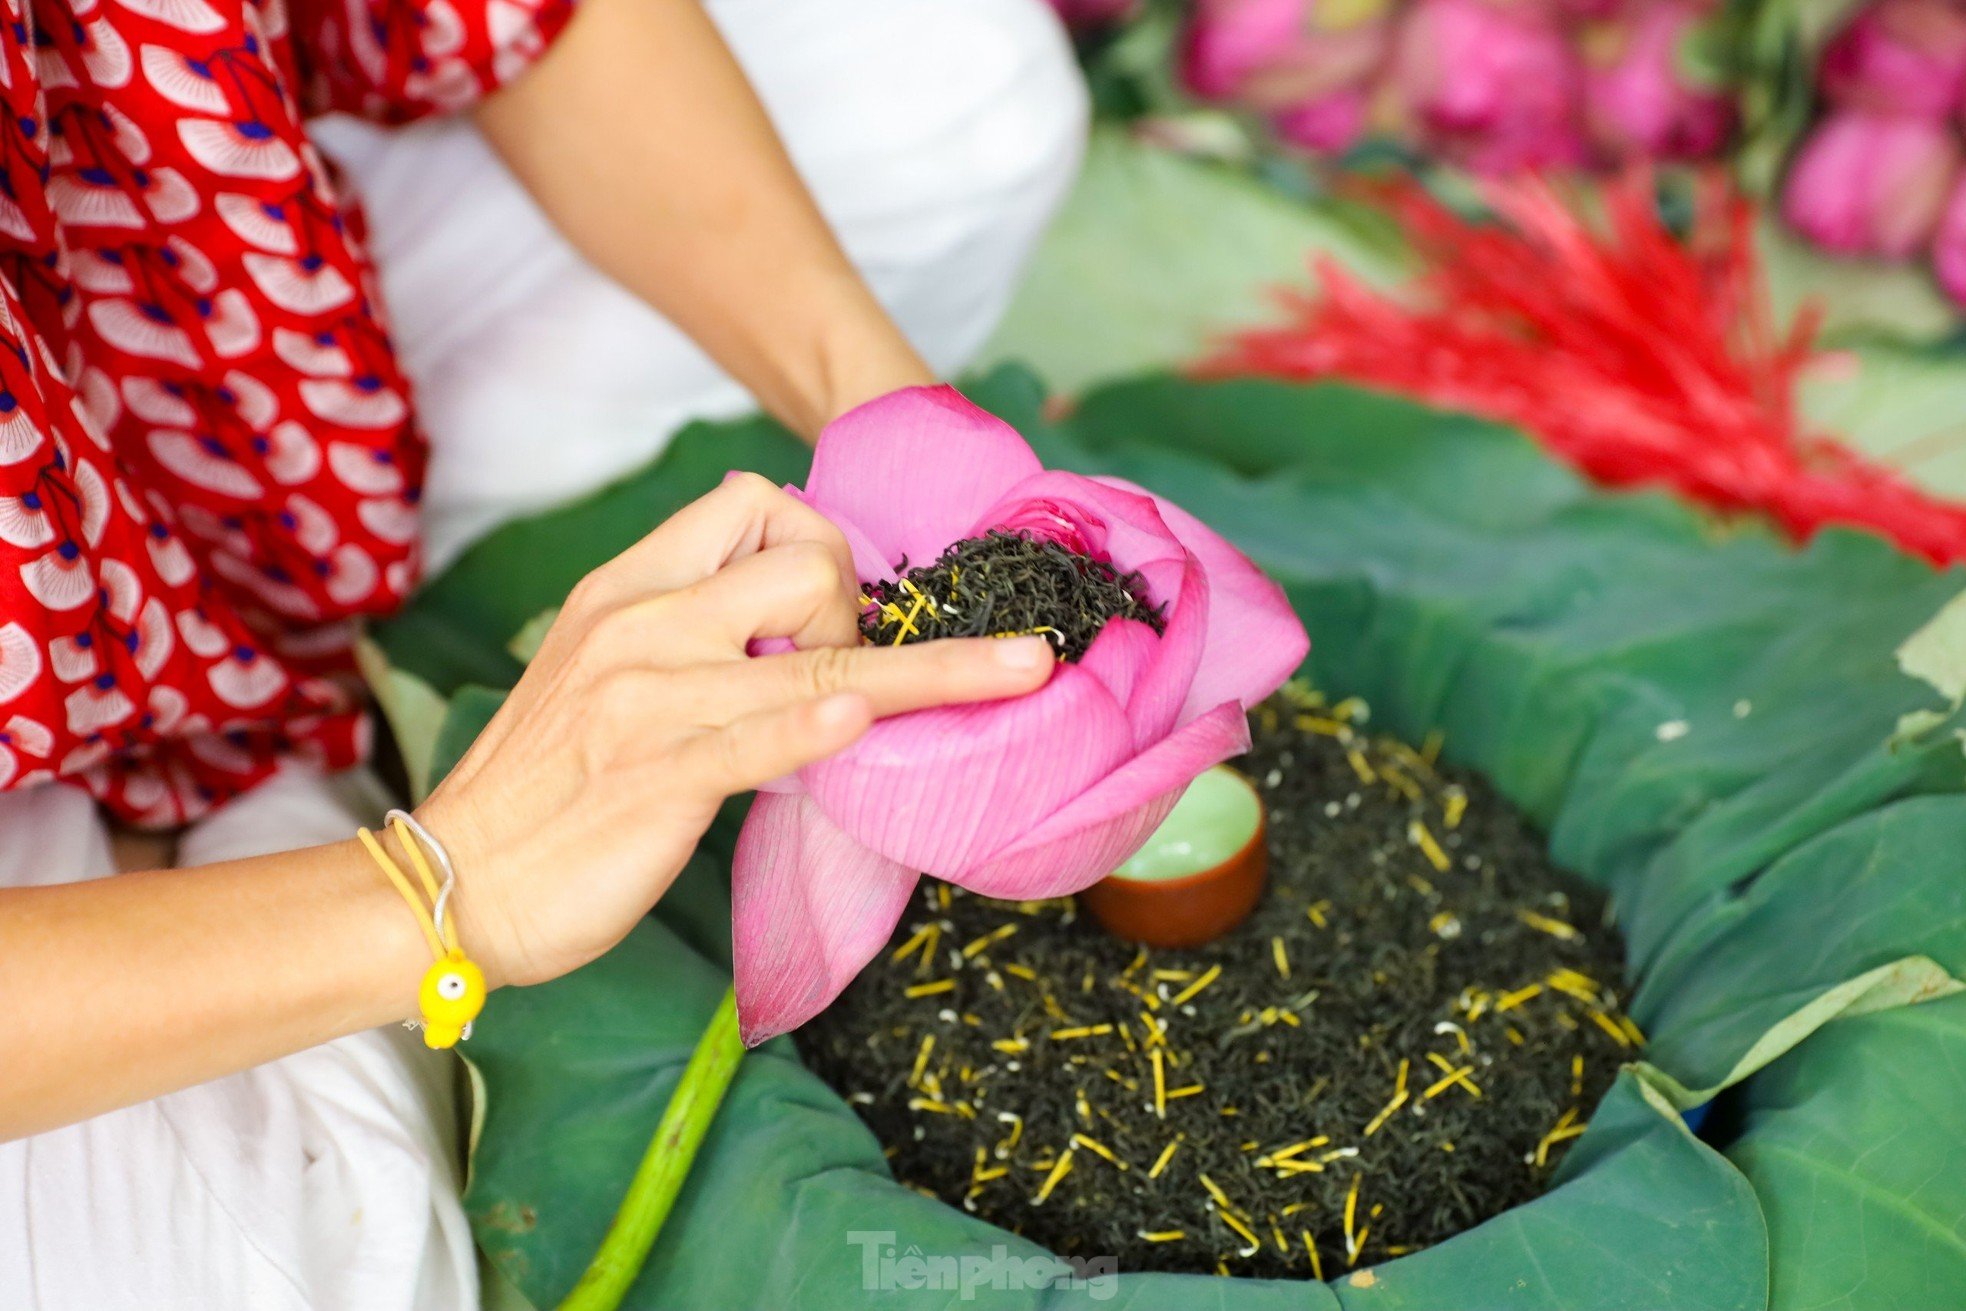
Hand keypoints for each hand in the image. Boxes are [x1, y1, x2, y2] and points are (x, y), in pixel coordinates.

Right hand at [417, 474, 1053, 987]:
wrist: (454, 881)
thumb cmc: (544, 786)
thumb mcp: (600, 673)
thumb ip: (684, 629)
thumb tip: (791, 617)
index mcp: (628, 589)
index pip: (749, 500)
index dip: (817, 536)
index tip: (837, 605)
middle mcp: (643, 626)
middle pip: (803, 557)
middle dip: (861, 606)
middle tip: (852, 679)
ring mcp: (652, 700)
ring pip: (820, 656)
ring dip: (938, 670)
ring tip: (1024, 671)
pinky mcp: (659, 781)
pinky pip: (753, 737)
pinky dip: (814, 729)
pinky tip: (859, 723)